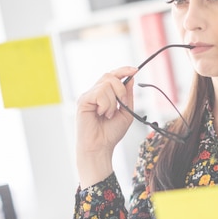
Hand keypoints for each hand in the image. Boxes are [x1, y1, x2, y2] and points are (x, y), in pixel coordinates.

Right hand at [76, 66, 136, 186]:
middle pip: (110, 76)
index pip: (112, 76)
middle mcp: (95, 93)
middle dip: (121, 89)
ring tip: (108, 115)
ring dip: (113, 102)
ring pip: (106, 84)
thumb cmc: (110, 134)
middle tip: (122, 104)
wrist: (100, 148)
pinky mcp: (83, 101)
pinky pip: (99, 93)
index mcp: (104, 95)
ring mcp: (88, 96)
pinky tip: (102, 114)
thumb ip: (128, 96)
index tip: (135, 70)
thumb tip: (130, 79)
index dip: (123, 70)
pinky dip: (106, 105)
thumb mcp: (126, 113)